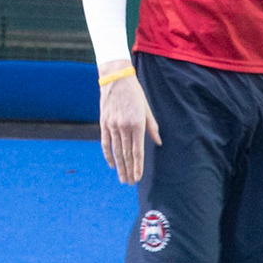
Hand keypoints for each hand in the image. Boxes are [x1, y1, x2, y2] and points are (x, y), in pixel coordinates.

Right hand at [98, 64, 159, 184]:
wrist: (116, 79)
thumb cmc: (135, 93)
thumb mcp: (146, 109)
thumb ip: (152, 127)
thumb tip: (158, 142)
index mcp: (136, 124)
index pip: (137, 151)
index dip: (138, 166)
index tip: (138, 178)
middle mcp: (123, 127)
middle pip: (126, 154)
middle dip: (128, 170)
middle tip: (130, 183)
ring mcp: (112, 126)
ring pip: (116, 151)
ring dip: (119, 166)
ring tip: (122, 178)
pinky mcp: (104, 123)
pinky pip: (105, 143)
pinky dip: (108, 155)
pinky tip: (111, 165)